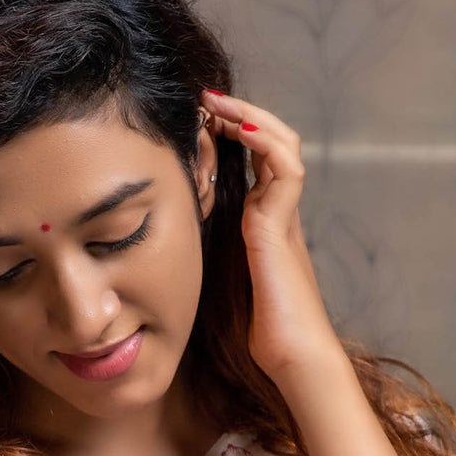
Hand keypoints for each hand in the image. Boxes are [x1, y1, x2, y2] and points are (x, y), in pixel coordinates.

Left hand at [202, 87, 342, 383]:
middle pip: (273, 141)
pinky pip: (284, 168)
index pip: (254, 160)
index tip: (198, 117)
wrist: (292, 358)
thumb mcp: (218, 279)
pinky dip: (263, 141)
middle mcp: (277, 212)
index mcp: (262, 222)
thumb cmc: (256, 331)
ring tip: (217, 101)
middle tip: (205, 97)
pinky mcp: (281, 226)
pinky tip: (237, 129)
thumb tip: (163, 242)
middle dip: (240, 113)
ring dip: (251, 116)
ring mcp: (283, 216)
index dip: (230, 133)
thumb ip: (204, 255)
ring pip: (282, 144)